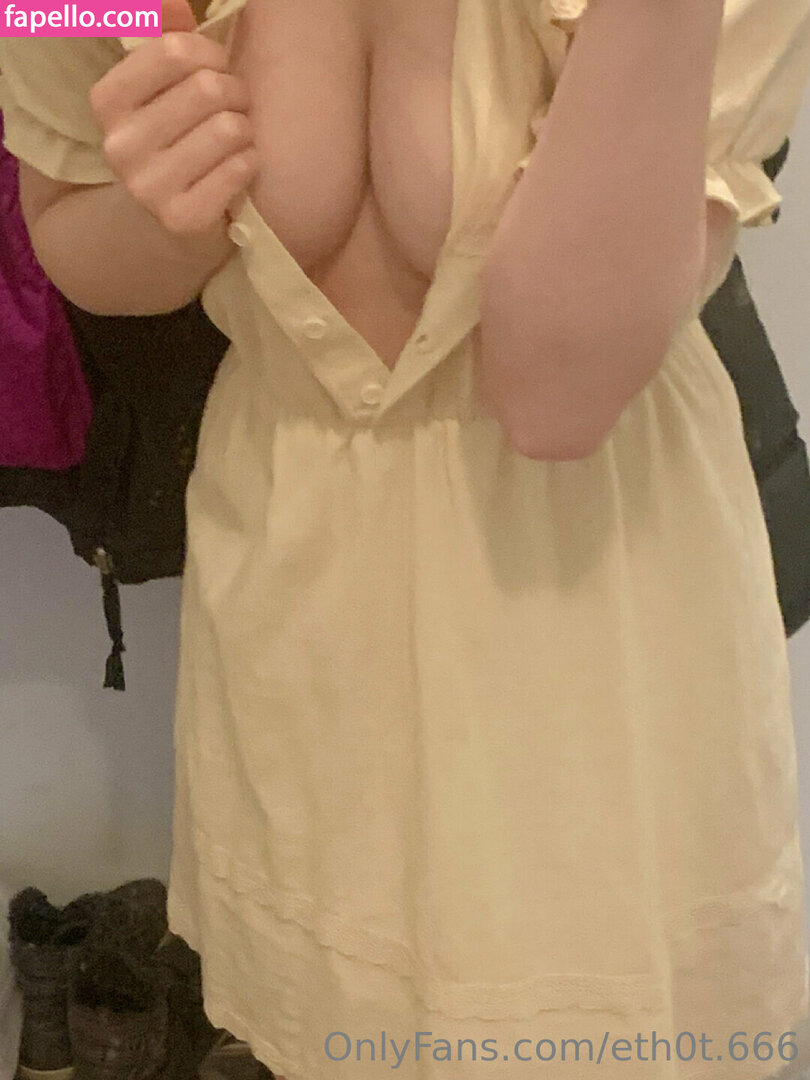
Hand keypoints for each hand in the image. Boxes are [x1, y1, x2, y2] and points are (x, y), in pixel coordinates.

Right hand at [89, 0, 258, 235]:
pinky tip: (239, 166)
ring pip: (229, 128)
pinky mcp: (181, 218)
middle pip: (207, 88)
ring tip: (238, 137)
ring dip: (246, 128)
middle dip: (236, 92)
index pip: (174, 50)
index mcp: (108, 101)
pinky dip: (250, 162)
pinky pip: (240, 168)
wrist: (175, 217)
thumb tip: (175, 4)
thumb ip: (167, 38)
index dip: (211, 53)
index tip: (218, 68)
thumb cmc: (179, 138)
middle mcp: (120, 145)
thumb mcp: (163, 87)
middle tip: (236, 106)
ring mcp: (147, 187)